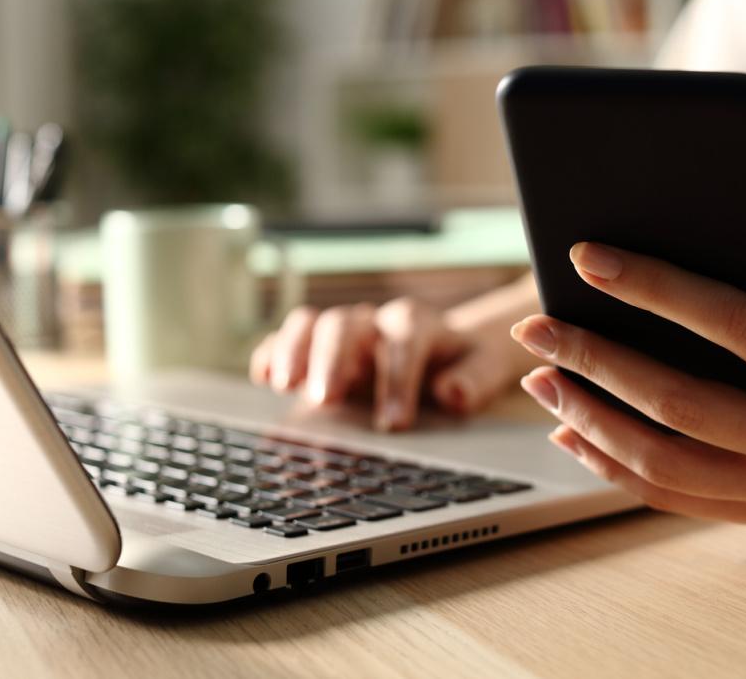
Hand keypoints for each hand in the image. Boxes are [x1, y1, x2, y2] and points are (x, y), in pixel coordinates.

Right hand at [250, 296, 524, 430]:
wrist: (445, 352)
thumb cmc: (462, 364)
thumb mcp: (482, 369)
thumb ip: (473, 379)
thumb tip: (452, 392)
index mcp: (416, 324)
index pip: (404, 338)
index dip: (398, 377)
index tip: (394, 422)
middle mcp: (373, 322)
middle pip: (346, 323)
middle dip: (334, 359)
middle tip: (327, 399)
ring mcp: (340, 334)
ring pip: (311, 324)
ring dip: (294, 351)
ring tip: (283, 385)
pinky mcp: (314, 350)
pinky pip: (285, 340)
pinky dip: (271, 354)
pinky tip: (263, 379)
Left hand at [510, 234, 745, 527]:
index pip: (737, 327)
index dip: (656, 290)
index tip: (588, 259)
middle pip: (682, 405)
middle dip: (596, 361)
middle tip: (536, 325)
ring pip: (667, 464)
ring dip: (590, 420)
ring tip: (539, 378)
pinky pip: (674, 498)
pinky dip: (612, 466)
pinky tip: (570, 430)